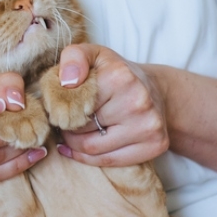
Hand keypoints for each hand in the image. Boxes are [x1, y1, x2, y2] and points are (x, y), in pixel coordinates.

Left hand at [55, 45, 168, 166]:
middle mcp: (138, 102)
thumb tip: (66, 81)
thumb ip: (74, 58)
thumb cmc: (118, 74)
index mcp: (120, 77)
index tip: (60, 108)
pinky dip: (90, 159)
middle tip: (65, 122)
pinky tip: (81, 149)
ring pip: (92, 149)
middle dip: (67, 128)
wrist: (157, 90)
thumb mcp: (94, 55)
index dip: (61, 109)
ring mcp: (149, 127)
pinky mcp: (155, 146)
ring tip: (74, 134)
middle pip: (81, 129)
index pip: (73, 104)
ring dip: (75, 145)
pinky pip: (109, 161)